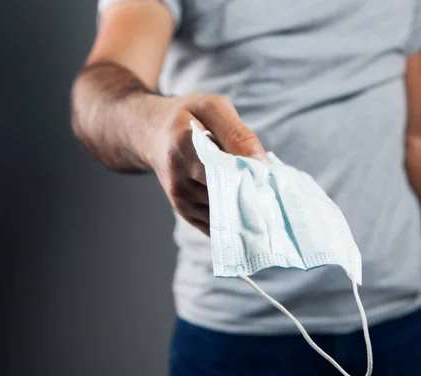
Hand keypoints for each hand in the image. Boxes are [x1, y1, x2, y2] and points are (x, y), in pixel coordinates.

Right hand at [144, 94, 268, 235]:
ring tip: (250, 186)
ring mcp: (180, 199)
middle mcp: (178, 177)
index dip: (251, 175)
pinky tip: (240, 200)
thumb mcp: (212, 108)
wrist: (149, 134)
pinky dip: (233, 215)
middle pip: (227, 195)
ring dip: (243, 204)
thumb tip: (263, 164)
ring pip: (225, 212)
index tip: (270, 176)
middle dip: (251, 192)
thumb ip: (238, 134)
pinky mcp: (184, 212)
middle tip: (268, 185)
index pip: (226, 171)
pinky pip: (217, 222)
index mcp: (184, 146)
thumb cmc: (186, 116)